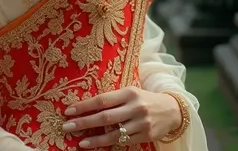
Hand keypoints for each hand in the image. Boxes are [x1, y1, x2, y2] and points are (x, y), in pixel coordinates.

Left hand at [61, 87, 181, 147]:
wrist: (171, 109)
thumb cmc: (143, 98)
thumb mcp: (130, 92)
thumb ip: (113, 99)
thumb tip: (87, 106)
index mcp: (129, 92)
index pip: (102, 100)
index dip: (85, 106)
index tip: (69, 111)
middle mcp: (135, 107)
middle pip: (105, 117)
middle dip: (84, 122)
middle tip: (67, 126)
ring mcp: (141, 123)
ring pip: (113, 134)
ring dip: (94, 140)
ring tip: (80, 142)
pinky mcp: (145, 136)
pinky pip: (123, 142)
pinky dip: (109, 144)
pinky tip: (97, 145)